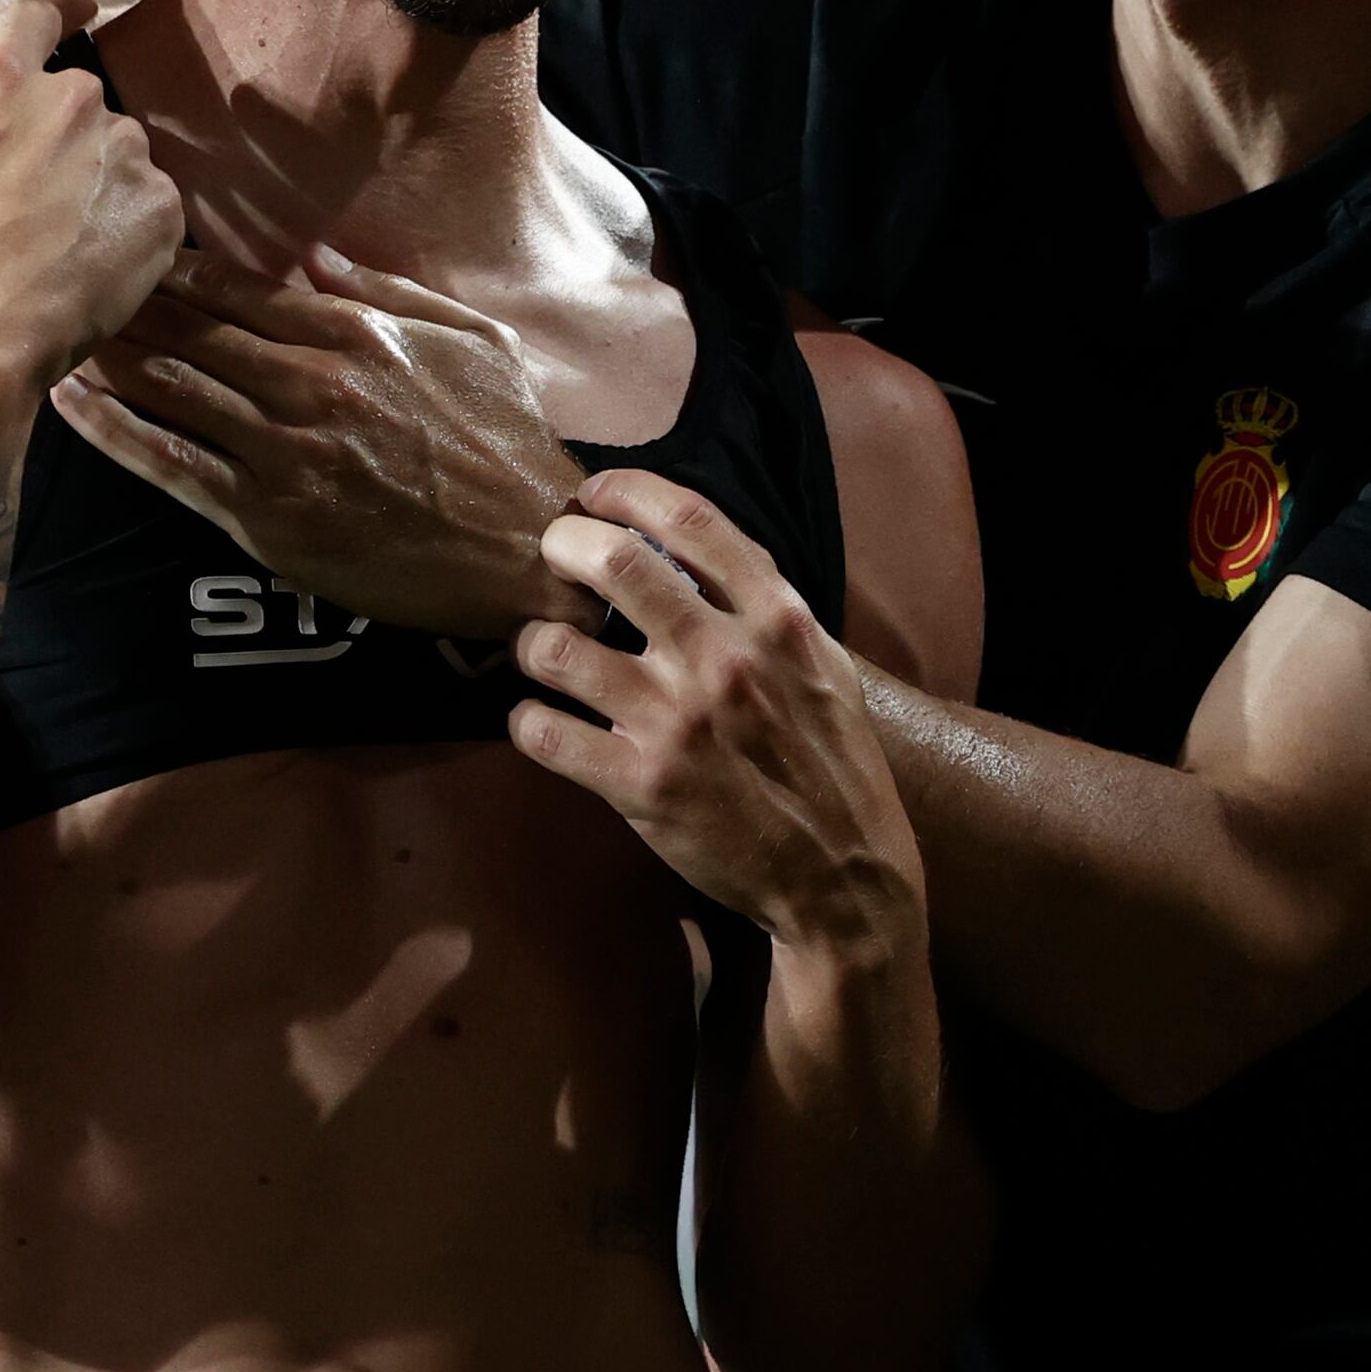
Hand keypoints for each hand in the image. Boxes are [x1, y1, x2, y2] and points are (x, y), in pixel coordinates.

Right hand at [0, 0, 178, 407]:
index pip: (36, 18)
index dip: (56, 11)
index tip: (77, 9)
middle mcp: (69, 104)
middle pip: (77, 99)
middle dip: (59, 135)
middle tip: (26, 197)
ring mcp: (123, 156)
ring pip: (118, 152)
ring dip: (97, 180)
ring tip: (55, 238)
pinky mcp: (160, 209)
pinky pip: (152, 203)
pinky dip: (130, 225)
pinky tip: (89, 261)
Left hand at [50, 246, 591, 636]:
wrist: (528, 553)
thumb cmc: (504, 442)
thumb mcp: (469, 340)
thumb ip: (387, 291)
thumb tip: (315, 253)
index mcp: (357, 335)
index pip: (239, 287)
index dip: (174, 267)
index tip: (129, 246)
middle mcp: (312, 385)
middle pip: (191, 330)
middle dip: (123, 301)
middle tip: (63, 276)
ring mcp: (286, 453)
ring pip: (172, 388)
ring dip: (107, 354)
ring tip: (52, 327)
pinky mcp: (268, 519)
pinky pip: (173, 466)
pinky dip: (114, 431)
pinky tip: (69, 403)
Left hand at [511, 471, 923, 956]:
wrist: (843, 880)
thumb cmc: (830, 765)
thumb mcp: (823, 667)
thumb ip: (765, 605)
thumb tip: (695, 547)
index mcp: (777, 621)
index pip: (690, 520)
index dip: (624, 491)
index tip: (592, 495)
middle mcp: (724, 660)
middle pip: (613, 561)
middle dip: (562, 545)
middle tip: (550, 558)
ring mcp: (678, 723)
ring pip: (555, 647)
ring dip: (531, 642)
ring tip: (540, 653)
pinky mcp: (641, 786)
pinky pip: (542, 731)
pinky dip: (527, 721)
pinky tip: (540, 723)